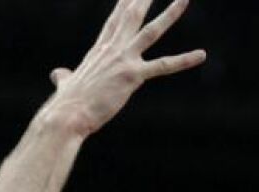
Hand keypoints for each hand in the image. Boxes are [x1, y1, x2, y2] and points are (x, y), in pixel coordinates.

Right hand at [42, 0, 206, 136]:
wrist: (66, 115)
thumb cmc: (67, 103)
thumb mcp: (66, 84)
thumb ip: (64, 77)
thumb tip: (57, 74)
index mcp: (100, 49)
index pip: (115, 20)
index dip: (125, 3)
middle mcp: (113, 48)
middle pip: (132, 15)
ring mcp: (124, 60)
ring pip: (151, 31)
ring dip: (170, 14)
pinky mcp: (132, 76)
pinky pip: (163, 66)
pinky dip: (184, 61)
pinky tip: (201, 55)